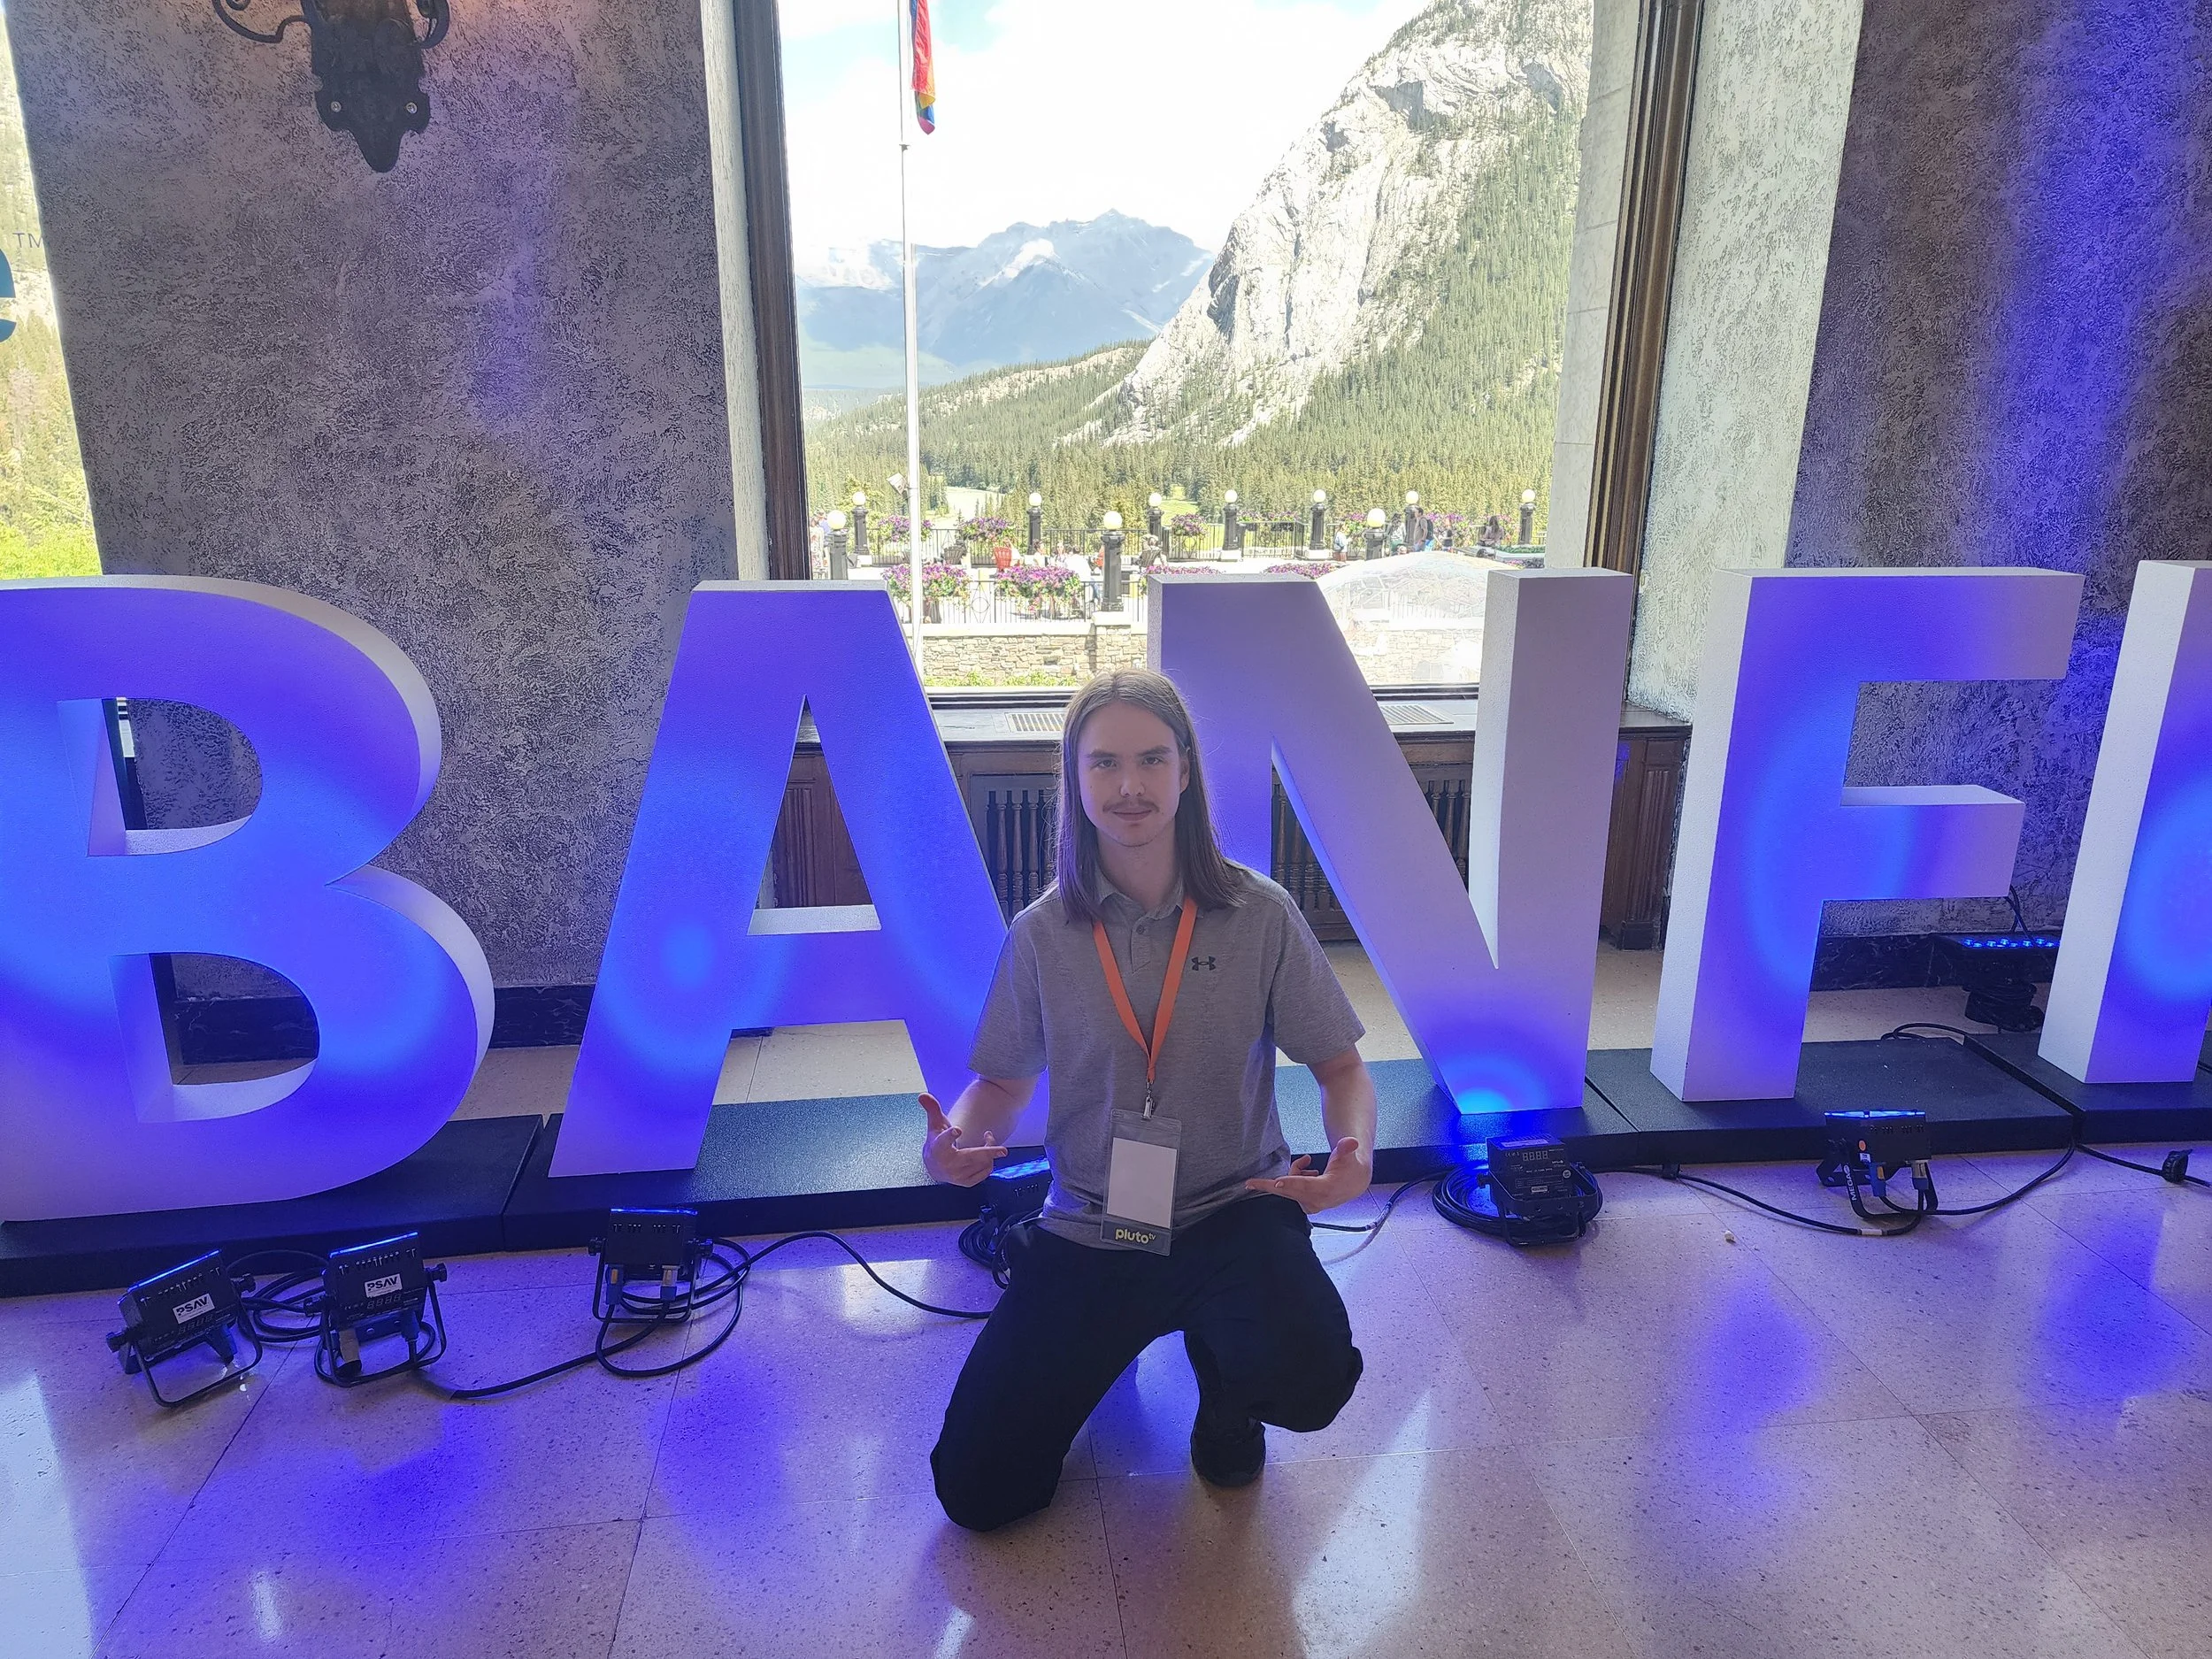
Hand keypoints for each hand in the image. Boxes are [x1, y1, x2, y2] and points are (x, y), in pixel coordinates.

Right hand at [920, 1091, 1007, 1186]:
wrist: (934, 1167)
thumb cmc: (936, 1143)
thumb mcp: (934, 1124)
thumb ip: (932, 1109)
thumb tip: (923, 1095)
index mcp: (938, 1148)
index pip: (943, 1141)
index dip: (950, 1136)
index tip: (958, 1130)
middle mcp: (948, 1164)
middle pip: (971, 1156)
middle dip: (987, 1151)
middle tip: (1001, 1148)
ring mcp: (958, 1175)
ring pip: (982, 1162)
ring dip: (990, 1148)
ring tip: (988, 1137)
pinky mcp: (967, 1182)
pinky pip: (985, 1170)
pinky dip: (990, 1160)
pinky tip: (987, 1151)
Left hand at [1245, 1136, 1370, 1213]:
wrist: (1352, 1183)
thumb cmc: (1349, 1168)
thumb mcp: (1348, 1155)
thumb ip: (1346, 1148)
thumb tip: (1351, 1142)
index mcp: (1326, 1189)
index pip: (1305, 1186)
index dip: (1290, 1183)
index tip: (1276, 1182)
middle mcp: (1316, 1200)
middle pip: (1288, 1192)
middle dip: (1268, 1186)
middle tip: (1249, 1183)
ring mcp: (1310, 1204)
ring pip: (1289, 1186)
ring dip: (1294, 1172)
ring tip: (1306, 1162)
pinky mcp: (1305, 1205)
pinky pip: (1291, 1189)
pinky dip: (1294, 1178)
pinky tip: (1308, 1171)